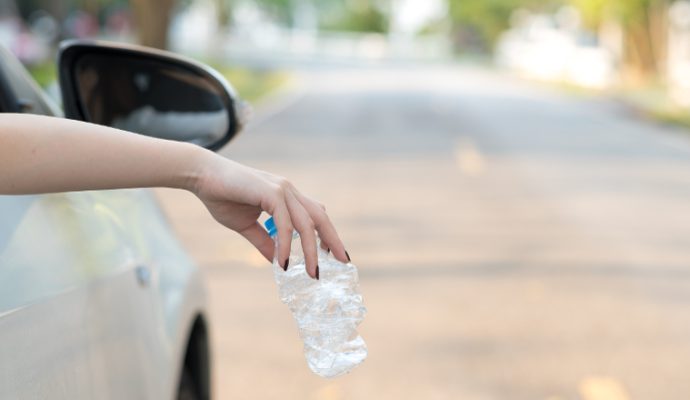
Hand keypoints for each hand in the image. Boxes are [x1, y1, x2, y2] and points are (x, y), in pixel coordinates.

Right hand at [191, 152, 348, 277]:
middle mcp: (289, 191)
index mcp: (286, 197)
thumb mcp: (246, 226)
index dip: (327, 235)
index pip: (315, 216)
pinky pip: (285, 223)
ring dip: (310, 251)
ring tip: (312, 273)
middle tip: (342, 263)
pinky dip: (286, 244)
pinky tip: (282, 262)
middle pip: (320, 218)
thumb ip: (264, 242)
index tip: (335, 255)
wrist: (201, 176)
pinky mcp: (270, 192)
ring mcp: (281, 189)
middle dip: (332, 241)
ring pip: (306, 223)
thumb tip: (277, 262)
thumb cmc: (221, 196)